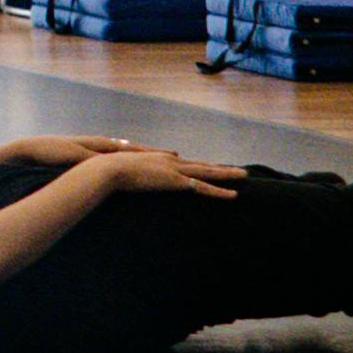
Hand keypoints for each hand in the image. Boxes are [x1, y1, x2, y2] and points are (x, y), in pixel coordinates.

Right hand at [85, 146, 238, 198]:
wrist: (109, 169)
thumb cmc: (111, 171)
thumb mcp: (125, 169)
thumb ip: (135, 171)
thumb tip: (136, 176)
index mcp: (160, 158)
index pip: (186, 163)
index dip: (200, 166)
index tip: (211, 167)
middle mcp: (172, 160)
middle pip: (202, 165)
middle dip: (220, 168)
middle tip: (238, 170)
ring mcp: (175, 170)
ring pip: (208, 172)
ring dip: (227, 174)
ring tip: (244, 175)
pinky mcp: (176, 182)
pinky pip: (204, 188)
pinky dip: (220, 191)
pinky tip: (234, 195)